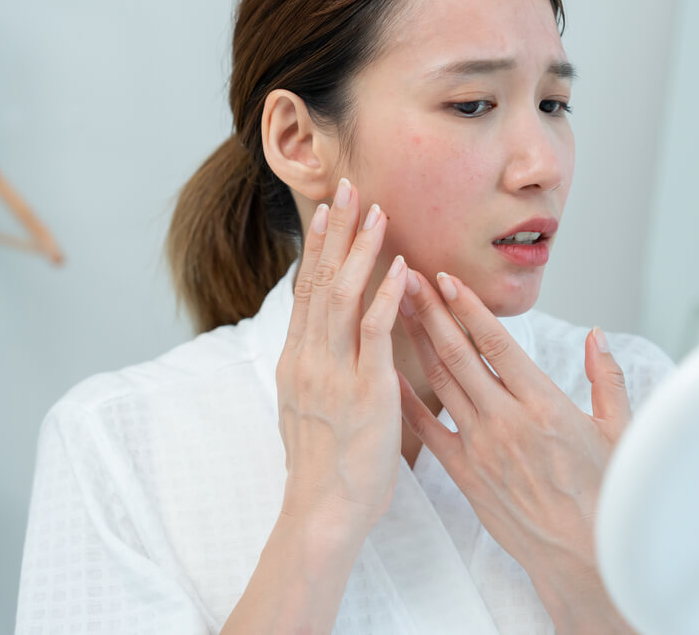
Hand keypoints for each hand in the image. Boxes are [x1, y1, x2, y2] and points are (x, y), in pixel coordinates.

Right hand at [275, 178, 407, 535]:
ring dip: (361, 251)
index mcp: (297, 362)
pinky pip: (374, 333)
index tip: (330, 210)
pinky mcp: (364, 390)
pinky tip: (402, 268)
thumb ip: (321, 370)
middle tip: (347, 187)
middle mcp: (308, 359)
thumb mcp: (311, 408)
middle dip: (335, 231)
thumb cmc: (325, 468)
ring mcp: (333, 373)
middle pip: (319, 279)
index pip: (306, 290)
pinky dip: (387, 296)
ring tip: (376, 211)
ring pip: (343, 296)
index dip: (318, 247)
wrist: (323, 512)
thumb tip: (328, 342)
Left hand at [396, 269, 633, 631]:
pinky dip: (407, 400)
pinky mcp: (466, 474)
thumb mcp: (618, 431)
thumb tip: (596, 336)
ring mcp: (482, 448)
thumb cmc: (604, 494)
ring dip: (417, 343)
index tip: (445, 278)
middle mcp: (507, 421)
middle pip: (459, 354)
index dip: (467, 306)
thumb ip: (605, 378)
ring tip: (397, 310)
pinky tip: (389, 374)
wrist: (581, 556)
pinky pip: (428, 431)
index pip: (496, 343)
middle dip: (430, 311)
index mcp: (544, 404)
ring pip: (441, 384)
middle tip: (406, 277)